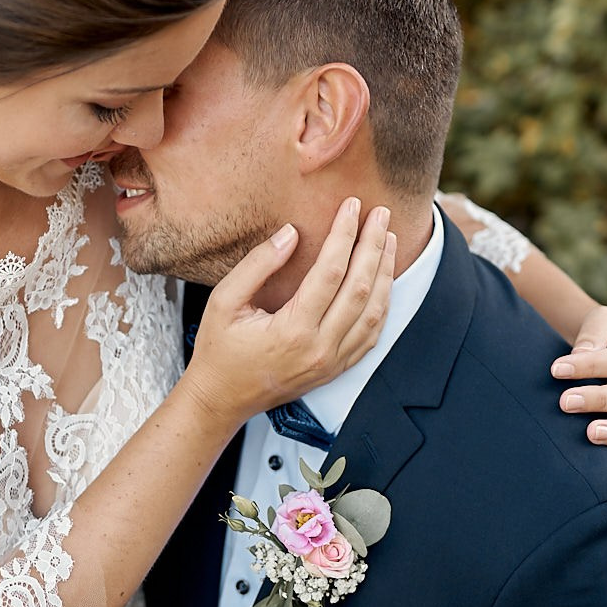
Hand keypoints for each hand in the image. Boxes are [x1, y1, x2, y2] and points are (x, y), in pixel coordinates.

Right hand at [182, 198, 395, 427]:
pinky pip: (371, 335)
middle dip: (373, 246)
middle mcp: (319, 349)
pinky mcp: (336, 370)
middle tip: (381, 214)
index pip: (330, 272)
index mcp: (292, 330)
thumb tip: (291, 234)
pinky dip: (383, 305)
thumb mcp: (224, 302)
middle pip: (360, 288)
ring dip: (385, 273)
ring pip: (374, 312)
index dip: (344, 235)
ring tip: (388, 240)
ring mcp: (331, 363)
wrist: (221, 400)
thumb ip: (257, 266)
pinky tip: (384, 281)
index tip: (351, 207)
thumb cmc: (218, 350)